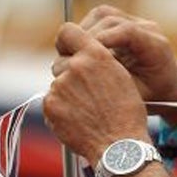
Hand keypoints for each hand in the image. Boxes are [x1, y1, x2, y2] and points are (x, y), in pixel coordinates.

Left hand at [44, 24, 149, 164]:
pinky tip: (77, 121)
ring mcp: (60, 86)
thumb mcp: (120, 76)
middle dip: (69, 75)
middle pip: (60, 62)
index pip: (67, 31)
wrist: (119, 145)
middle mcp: (75, 66)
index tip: (69, 50)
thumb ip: (98, 61)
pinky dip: (60, 111)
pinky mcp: (50, 105)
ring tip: (86, 111)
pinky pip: (51, 102)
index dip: (67, 41)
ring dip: (66, 95)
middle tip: (85, 94)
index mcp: (96, 54)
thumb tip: (81, 57)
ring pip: (57, 85)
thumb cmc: (126, 114)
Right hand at [80, 5, 176, 120]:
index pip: (127, 32)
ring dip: (82, 32)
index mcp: (156, 47)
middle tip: (69, 56)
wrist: (168, 87)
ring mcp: (137, 21)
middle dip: (86, 37)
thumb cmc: (152, 97)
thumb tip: (82, 76)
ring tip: (71, 52)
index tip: (83, 57)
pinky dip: (85, 30)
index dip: (101, 41)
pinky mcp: (124, 21)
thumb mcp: (136, 97)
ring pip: (102, 15)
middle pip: (109, 20)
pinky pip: (99, 17)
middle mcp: (148, 28)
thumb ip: (115, 85)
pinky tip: (79, 48)